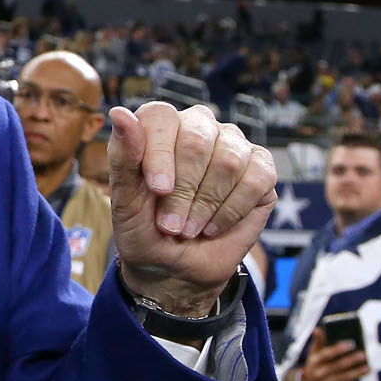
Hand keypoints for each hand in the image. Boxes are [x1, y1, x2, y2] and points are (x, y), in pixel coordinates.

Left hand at [108, 102, 276, 316]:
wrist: (175, 269)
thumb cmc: (145, 231)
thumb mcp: (124, 203)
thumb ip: (122, 158)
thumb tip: (118, 112)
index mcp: (159, 127)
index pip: (161, 117)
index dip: (160, 155)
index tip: (158, 191)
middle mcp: (198, 127)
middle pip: (197, 140)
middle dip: (183, 192)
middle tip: (171, 224)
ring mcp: (233, 145)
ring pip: (229, 160)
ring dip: (206, 205)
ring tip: (191, 228)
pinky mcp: (261, 168)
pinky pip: (257, 179)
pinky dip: (233, 211)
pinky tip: (215, 225)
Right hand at [299, 327, 368, 380]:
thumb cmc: (315, 364)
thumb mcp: (313, 353)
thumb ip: (318, 341)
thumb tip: (318, 329)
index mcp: (314, 361)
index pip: (326, 355)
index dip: (337, 349)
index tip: (350, 344)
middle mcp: (318, 374)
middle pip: (336, 366)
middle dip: (351, 361)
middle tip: (363, 355)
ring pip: (343, 377)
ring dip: (356, 372)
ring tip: (367, 367)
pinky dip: (354, 379)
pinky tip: (363, 373)